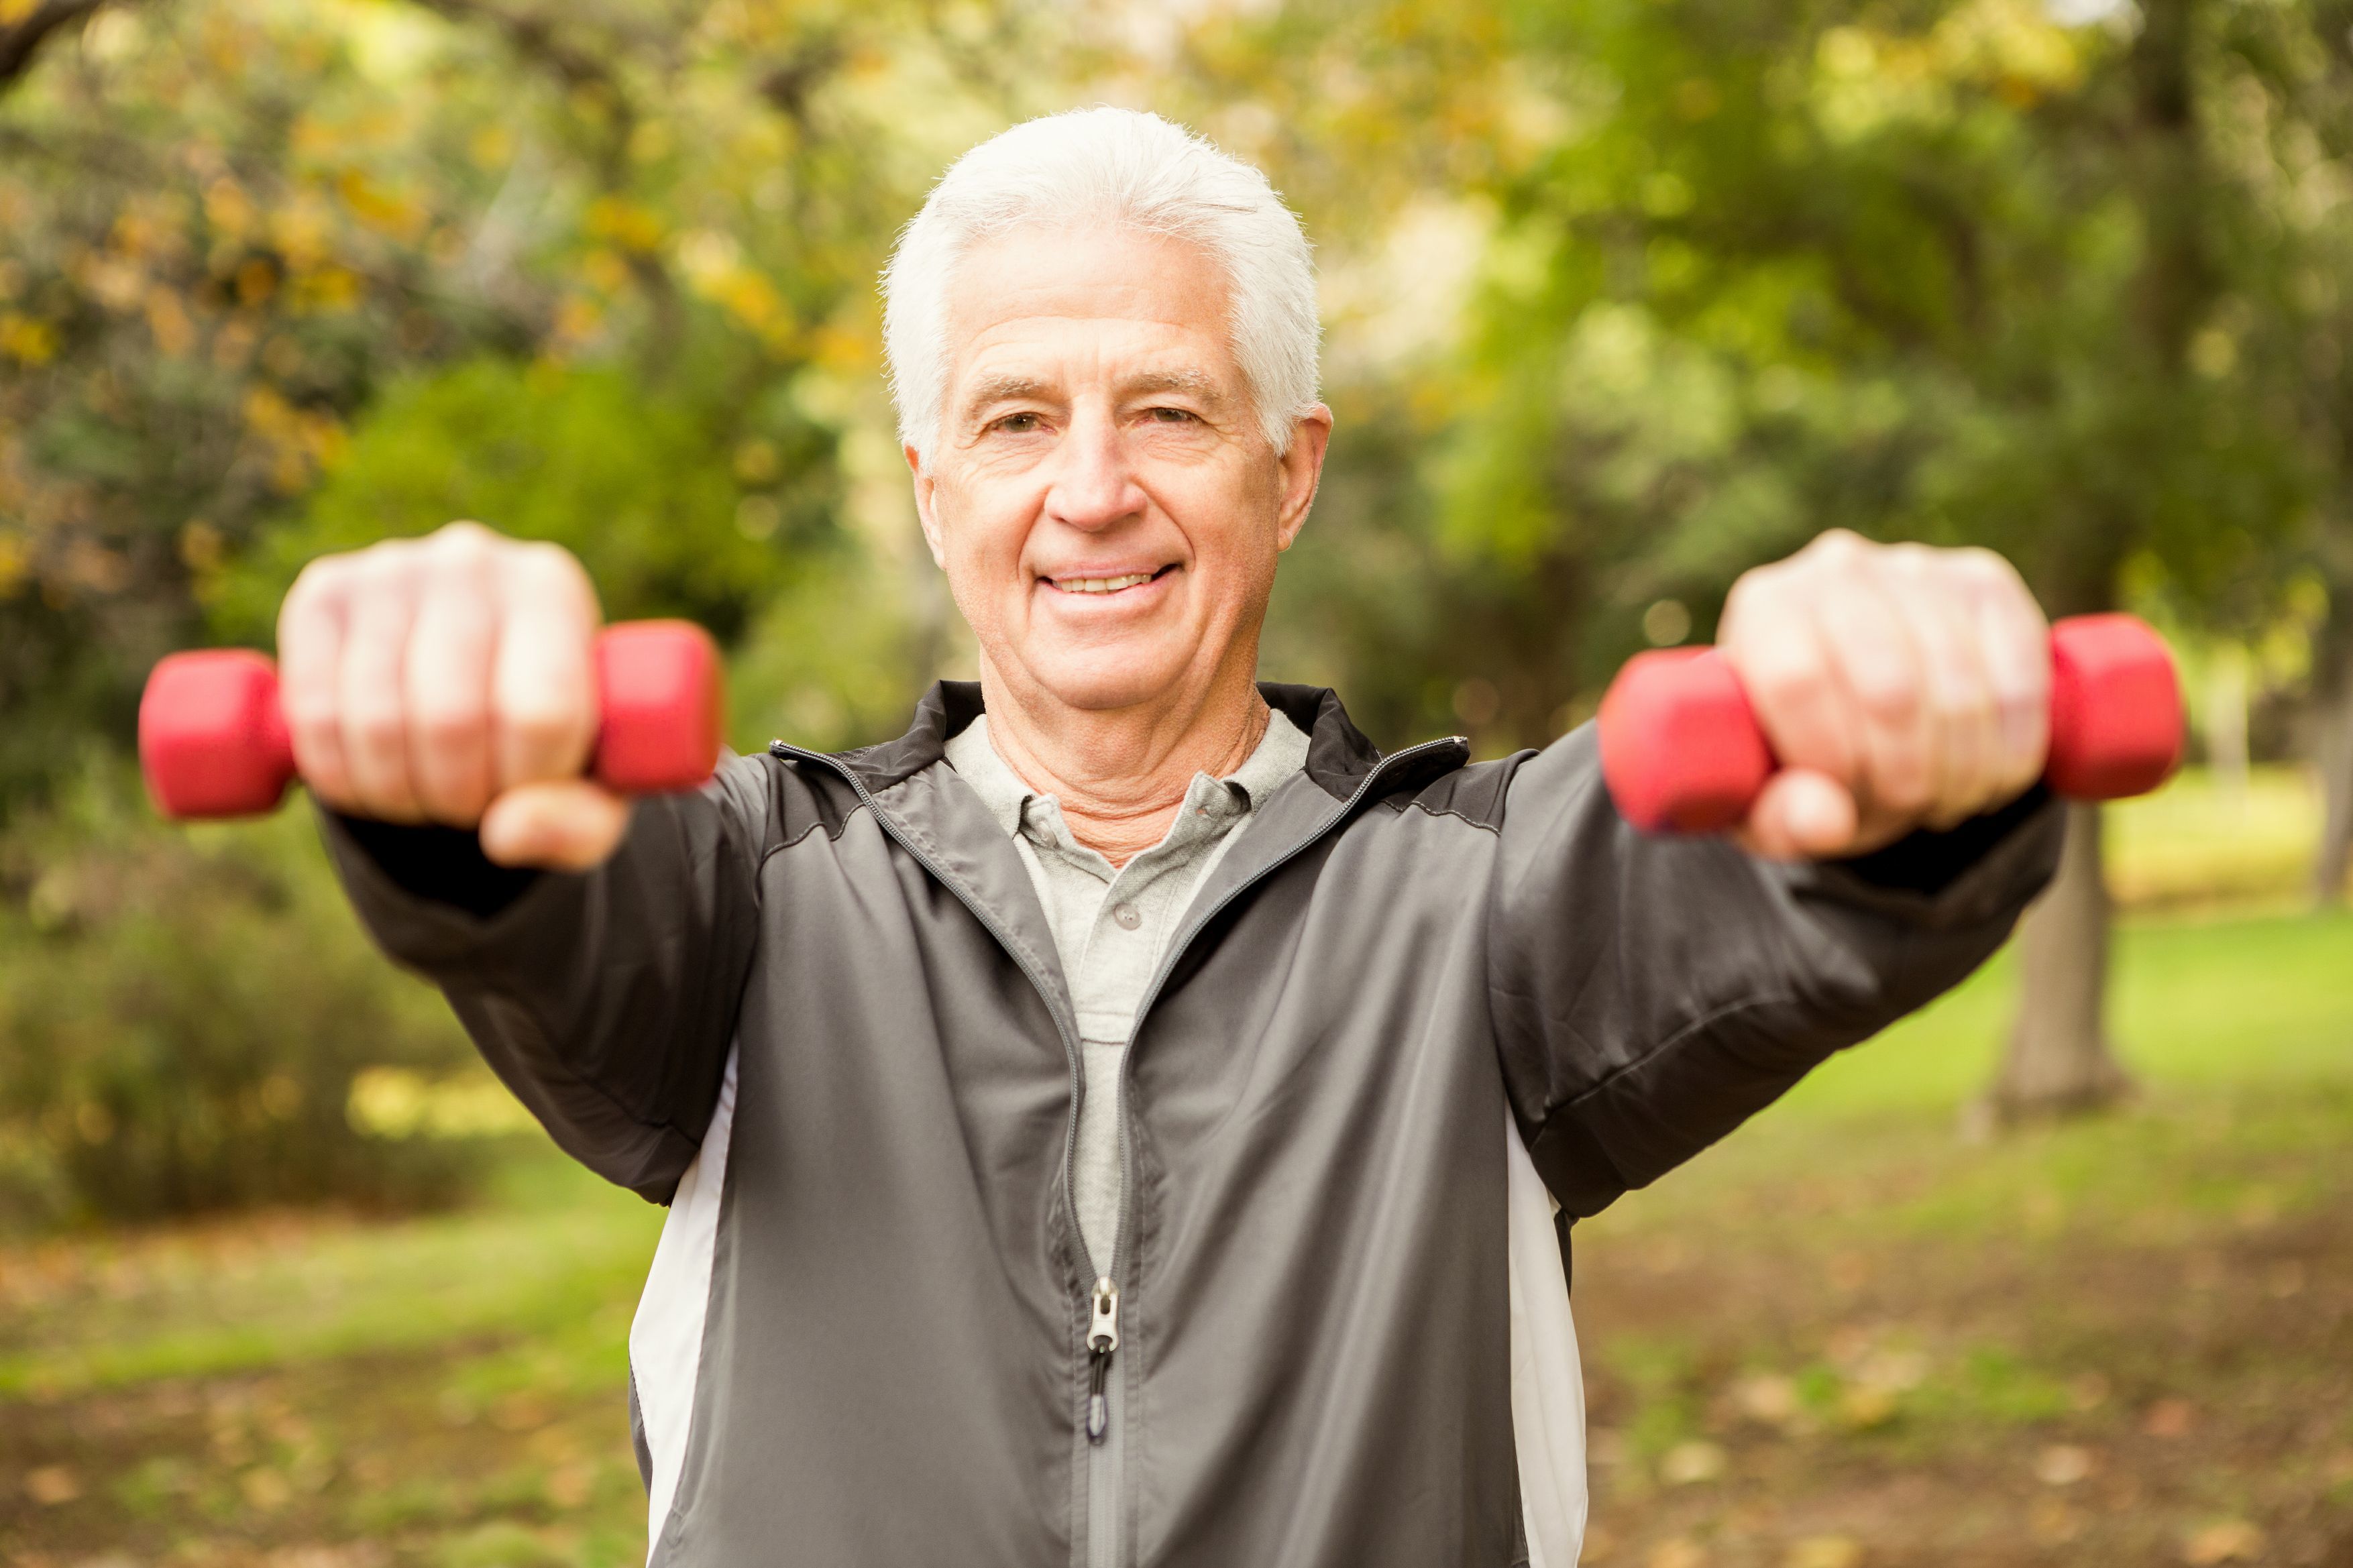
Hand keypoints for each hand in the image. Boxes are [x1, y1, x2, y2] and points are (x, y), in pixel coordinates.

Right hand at [276, 521, 628, 870]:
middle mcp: (472, 560)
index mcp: (554, 590)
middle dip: (455, 797)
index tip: (523, 792)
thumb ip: (577, 823)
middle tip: (466, 805)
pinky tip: (371, 773)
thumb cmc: (545, 733)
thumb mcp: (589, 785)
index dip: (524, 784)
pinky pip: (314, 713)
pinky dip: (338, 774)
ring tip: (424, 792)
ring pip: (377, 722)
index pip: (539, 715)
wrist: (471, 671)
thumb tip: (506, 836)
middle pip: (450, 721)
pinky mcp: (322, 593)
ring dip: (396, 793)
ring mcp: (388, 569)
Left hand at [1717, 529, 2050, 859]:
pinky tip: (1989, 778)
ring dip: (1960, 773)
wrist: (1861, 707)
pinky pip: (2019, 681)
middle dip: (1904, 778)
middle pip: (1888, 689)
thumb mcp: (1769, 802)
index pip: (1798, 681)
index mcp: (1764, 610)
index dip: (1831, 760)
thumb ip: (1780, 818)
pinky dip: (2012, 751)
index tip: (1846, 804)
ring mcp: (1917, 568)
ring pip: (1958, 691)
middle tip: (1904, 809)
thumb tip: (1825, 822)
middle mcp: (1835, 570)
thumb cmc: (1800, 757)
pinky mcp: (1987, 583)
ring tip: (1941, 801)